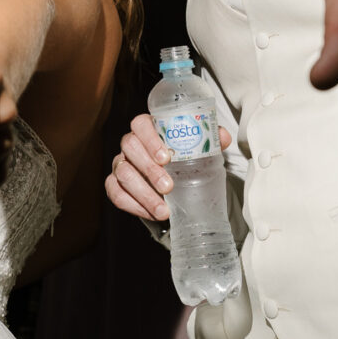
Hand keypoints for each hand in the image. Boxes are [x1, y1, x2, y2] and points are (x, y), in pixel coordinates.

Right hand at [106, 113, 232, 224]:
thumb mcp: (196, 146)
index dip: (150, 139)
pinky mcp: (114, 183)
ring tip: (163, 210)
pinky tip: (151, 213)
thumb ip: (208, 139)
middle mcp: (130, 143)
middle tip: (168, 187)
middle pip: (130, 148)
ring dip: (143, 193)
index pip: (141, 124)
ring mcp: (120, 162)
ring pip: (123, 173)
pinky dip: (133, 205)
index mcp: (147, 128)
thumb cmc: (181, 156)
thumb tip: (223, 137)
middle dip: (150, 170)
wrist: (171, 178)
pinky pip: (116, 193)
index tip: (166, 158)